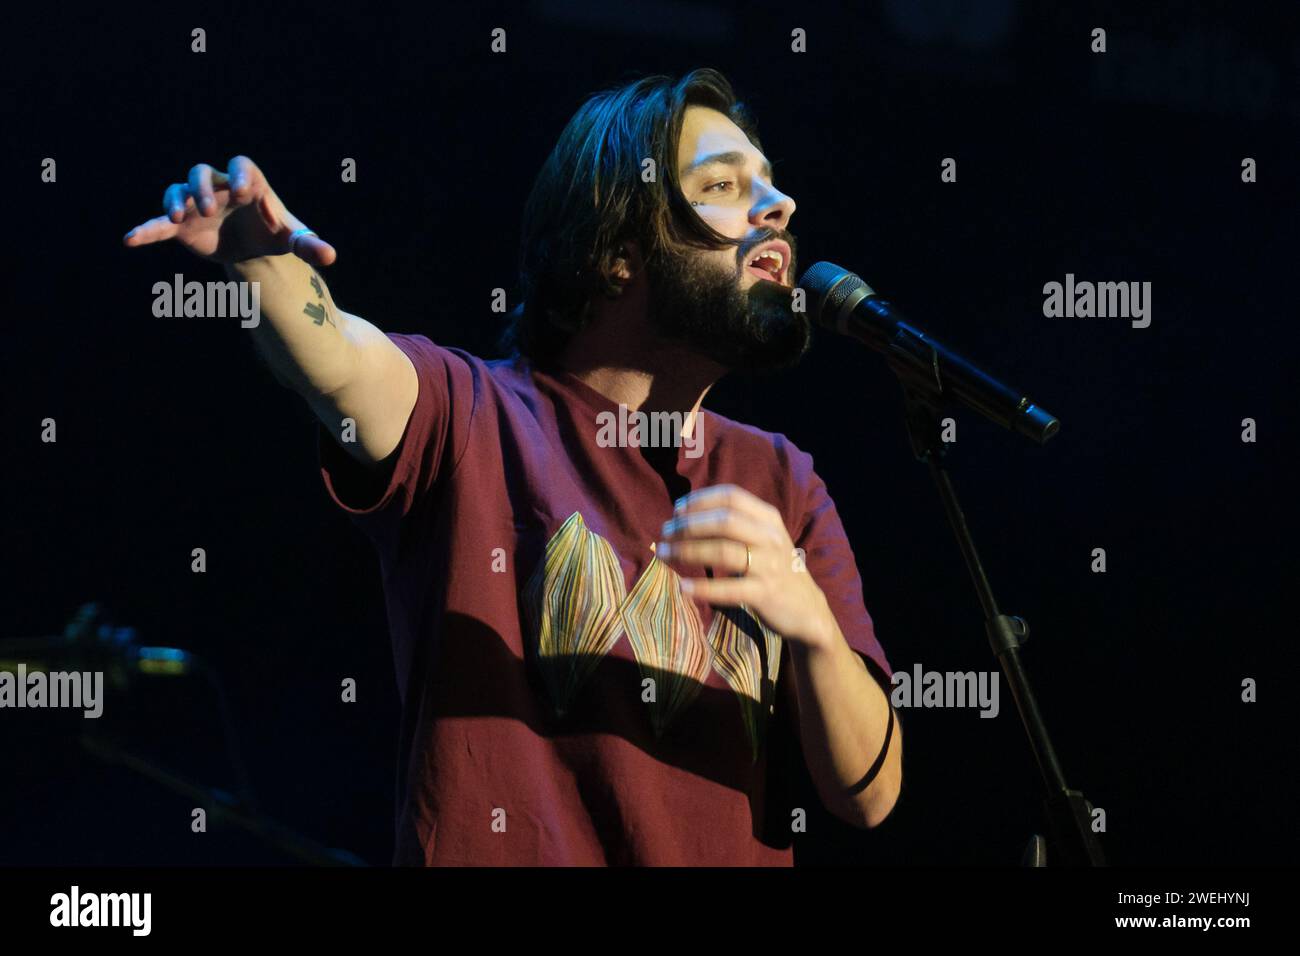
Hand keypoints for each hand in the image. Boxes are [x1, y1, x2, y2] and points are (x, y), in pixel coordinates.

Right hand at [122, 156, 335, 266]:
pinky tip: (130, 240)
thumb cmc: (275, 233)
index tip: (247, 194)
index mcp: (248, 184)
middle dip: (203, 186)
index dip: (243, 177)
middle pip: (203, 172)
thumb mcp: (293, 240)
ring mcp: (197, 204)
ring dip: (175, 201)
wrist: (253, 247)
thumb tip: (331, 257)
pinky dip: (146, 230)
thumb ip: (309, 245)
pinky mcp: (182, 226)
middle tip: (208, 206)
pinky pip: (158, 223)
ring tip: (177, 219)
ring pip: (178, 190)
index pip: (244, 167)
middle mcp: (219, 188)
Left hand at [656, 484, 834, 648]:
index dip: (700, 500)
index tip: (676, 510)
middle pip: (725, 521)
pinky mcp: (765, 593)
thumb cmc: (774, 568)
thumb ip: (736, 524)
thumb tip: (686, 514)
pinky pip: (730, 589)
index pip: (731, 497)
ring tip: (663, 554)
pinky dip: (704, 588)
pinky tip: (683, 587)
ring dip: (687, 551)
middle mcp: (770, 537)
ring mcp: (769, 565)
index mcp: (768, 518)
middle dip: (689, 525)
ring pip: (723, 551)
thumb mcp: (764, 538)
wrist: (807, 609)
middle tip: (664, 533)